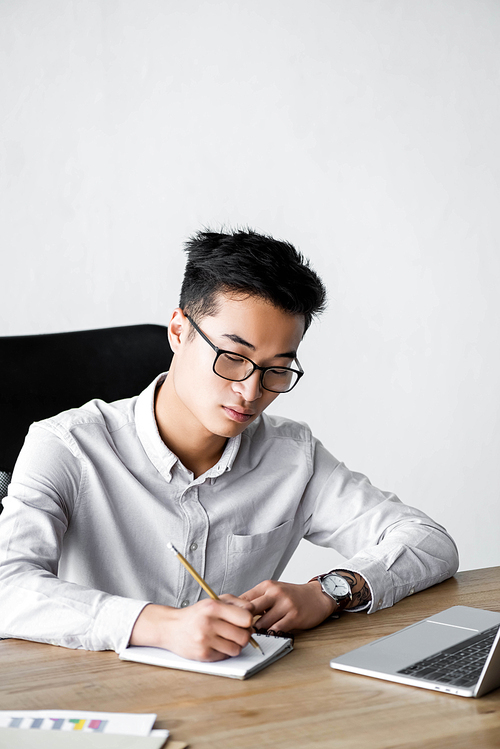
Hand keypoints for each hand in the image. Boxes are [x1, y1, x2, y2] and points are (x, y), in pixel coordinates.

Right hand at [130, 594, 254, 661]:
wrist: (171, 627)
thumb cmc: (196, 614)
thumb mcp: (214, 600)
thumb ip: (236, 603)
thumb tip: (253, 612)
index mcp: (213, 607)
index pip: (245, 618)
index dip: (248, 621)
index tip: (245, 621)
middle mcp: (208, 624)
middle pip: (244, 636)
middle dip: (244, 635)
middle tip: (238, 632)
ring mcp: (205, 641)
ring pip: (236, 649)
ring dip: (235, 645)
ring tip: (228, 638)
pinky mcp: (203, 655)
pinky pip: (225, 656)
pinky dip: (225, 651)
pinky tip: (217, 644)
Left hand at [240, 580, 335, 631]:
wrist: (317, 596)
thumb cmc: (293, 595)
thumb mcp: (274, 591)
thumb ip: (257, 599)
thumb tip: (236, 611)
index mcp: (267, 586)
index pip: (243, 598)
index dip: (234, 611)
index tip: (229, 621)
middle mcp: (275, 593)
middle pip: (250, 610)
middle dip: (242, 623)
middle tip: (238, 632)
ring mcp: (285, 604)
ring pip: (262, 623)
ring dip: (257, 632)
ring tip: (254, 636)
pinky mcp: (294, 616)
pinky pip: (276, 629)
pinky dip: (270, 635)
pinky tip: (269, 635)